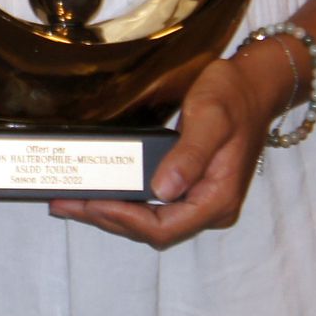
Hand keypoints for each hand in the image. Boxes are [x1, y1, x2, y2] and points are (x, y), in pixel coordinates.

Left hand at [48, 53, 275, 247]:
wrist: (252, 85)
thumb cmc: (231, 97)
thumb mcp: (210, 118)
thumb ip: (188, 155)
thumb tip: (162, 189)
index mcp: (217, 198)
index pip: (164, 227)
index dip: (124, 220)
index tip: (90, 204)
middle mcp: (210, 207)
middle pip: (153, 230)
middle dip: (106, 218)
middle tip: (63, 204)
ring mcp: (201, 200)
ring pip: (151, 222)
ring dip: (111, 215)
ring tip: (71, 202)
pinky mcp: (191, 188)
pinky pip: (155, 207)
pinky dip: (125, 204)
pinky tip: (101, 193)